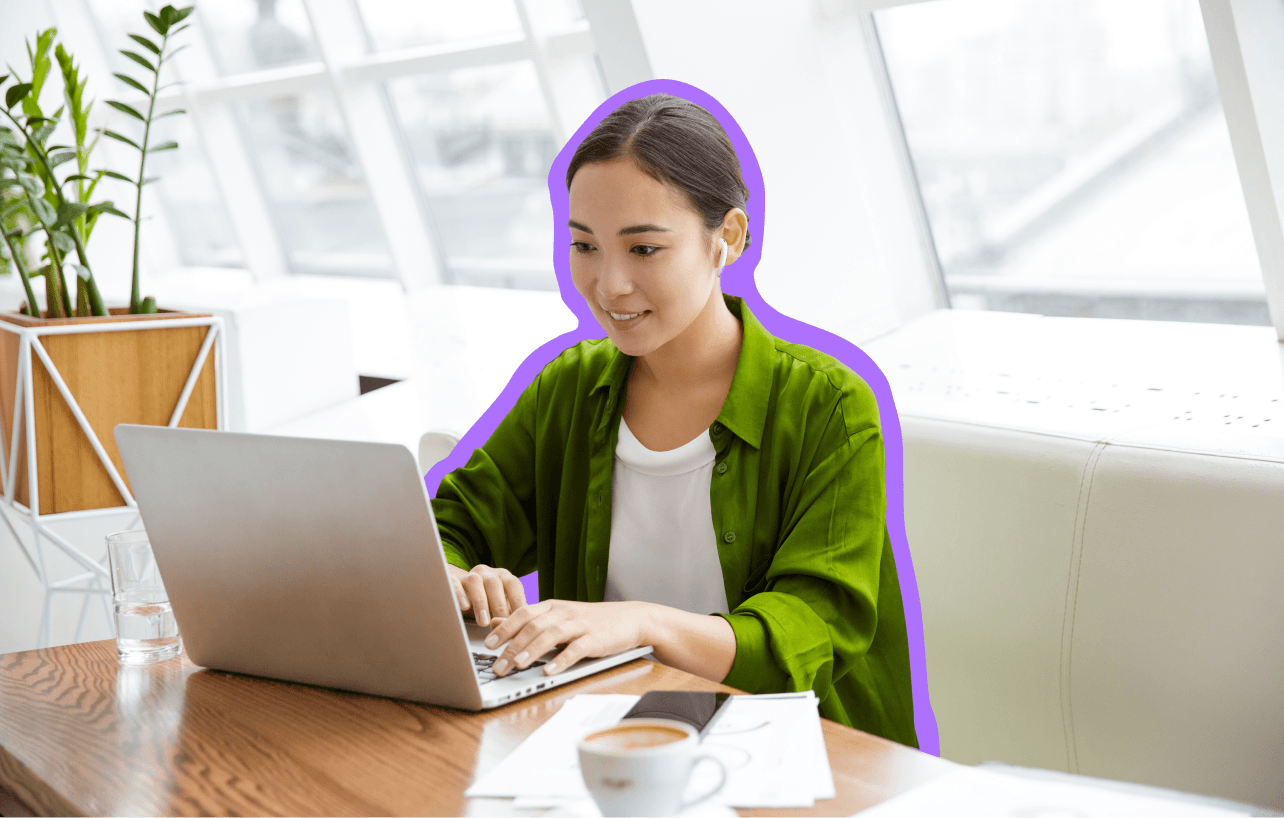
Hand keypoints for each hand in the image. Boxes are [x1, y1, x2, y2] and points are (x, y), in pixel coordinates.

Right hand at [447, 563, 526, 626]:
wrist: (461, 598)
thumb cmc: (487, 605)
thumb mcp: (500, 608)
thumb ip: (509, 613)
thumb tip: (520, 629)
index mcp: (502, 576)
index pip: (512, 584)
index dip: (517, 600)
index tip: (520, 618)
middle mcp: (487, 573)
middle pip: (494, 583)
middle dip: (498, 605)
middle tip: (500, 623)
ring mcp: (469, 575)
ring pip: (475, 581)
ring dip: (480, 602)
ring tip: (483, 622)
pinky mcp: (453, 580)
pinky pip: (454, 583)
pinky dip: (459, 594)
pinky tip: (464, 607)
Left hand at [482, 599, 647, 676]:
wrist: (631, 619)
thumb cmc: (591, 621)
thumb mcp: (559, 616)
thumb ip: (530, 619)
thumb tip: (497, 621)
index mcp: (552, 606)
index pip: (523, 613)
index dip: (504, 628)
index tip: (488, 645)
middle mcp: (564, 612)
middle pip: (533, 626)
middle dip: (512, 646)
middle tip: (497, 665)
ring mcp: (581, 624)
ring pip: (551, 635)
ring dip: (532, 650)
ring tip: (517, 666)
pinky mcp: (596, 639)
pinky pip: (577, 649)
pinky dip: (561, 660)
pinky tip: (549, 671)